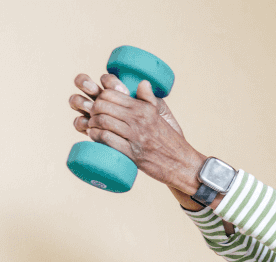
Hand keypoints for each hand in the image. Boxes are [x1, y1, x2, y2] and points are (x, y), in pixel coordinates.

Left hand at [69, 73, 204, 196]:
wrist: (183, 164)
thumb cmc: (170, 140)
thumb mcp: (161, 116)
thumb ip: (149, 99)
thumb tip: (142, 82)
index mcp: (144, 109)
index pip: (111, 93)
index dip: (100, 97)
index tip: (101, 104)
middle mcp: (139, 120)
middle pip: (103, 106)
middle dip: (94, 110)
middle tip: (94, 116)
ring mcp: (135, 137)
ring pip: (102, 121)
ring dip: (93, 123)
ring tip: (94, 126)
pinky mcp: (131, 153)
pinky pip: (106, 139)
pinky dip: (96, 136)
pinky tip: (95, 136)